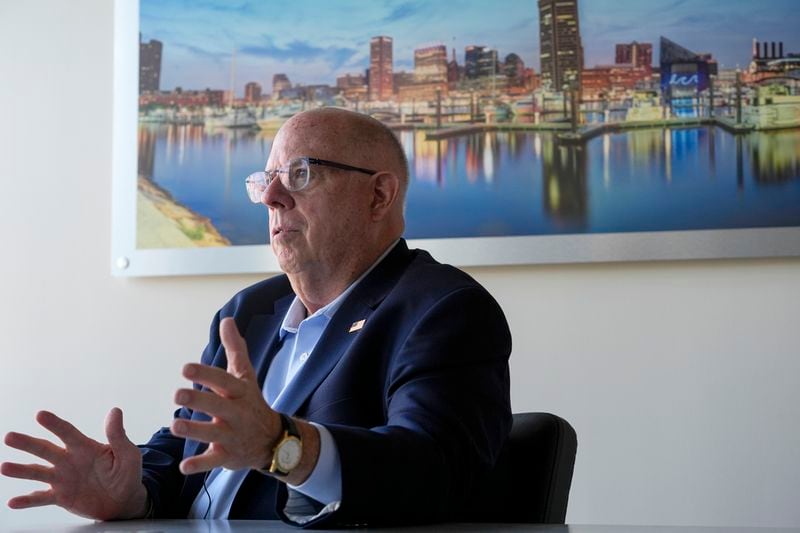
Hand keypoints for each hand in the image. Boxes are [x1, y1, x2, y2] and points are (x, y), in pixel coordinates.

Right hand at [1, 408, 147, 519]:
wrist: (123, 501)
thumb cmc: (127, 474)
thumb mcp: (127, 454)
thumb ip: (118, 435)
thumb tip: (115, 411)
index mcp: (85, 447)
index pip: (68, 432)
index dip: (55, 424)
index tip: (41, 415)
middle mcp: (69, 460)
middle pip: (45, 450)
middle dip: (28, 443)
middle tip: (10, 437)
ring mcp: (62, 479)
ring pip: (38, 472)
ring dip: (21, 470)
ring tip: (5, 467)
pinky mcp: (60, 497)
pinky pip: (41, 498)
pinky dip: (27, 500)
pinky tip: (14, 502)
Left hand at [171, 317, 280, 473]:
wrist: (272, 439)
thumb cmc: (250, 402)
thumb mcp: (245, 376)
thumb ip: (235, 349)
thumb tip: (226, 320)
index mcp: (238, 392)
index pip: (222, 380)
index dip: (205, 375)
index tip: (186, 369)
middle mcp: (236, 413)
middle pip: (217, 406)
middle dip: (199, 401)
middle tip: (177, 395)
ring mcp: (232, 435)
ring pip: (213, 434)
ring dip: (194, 431)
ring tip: (175, 426)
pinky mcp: (228, 456)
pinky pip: (213, 461)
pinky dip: (199, 465)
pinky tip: (183, 466)